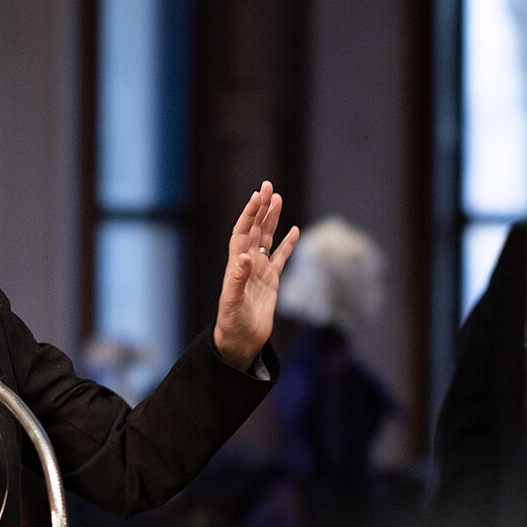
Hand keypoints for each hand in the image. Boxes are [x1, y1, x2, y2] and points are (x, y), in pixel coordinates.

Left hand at [213, 180, 299, 370]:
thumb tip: (244, 258)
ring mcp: (260, 271)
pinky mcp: (271, 281)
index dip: (249, 214)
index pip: (243, 232)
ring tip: (278, 199)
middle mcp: (247, 264)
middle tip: (268, 186)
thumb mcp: (233, 302)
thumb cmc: (232, 323)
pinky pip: (281, 258)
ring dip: (272, 219)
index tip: (257, 196)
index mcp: (236, 265)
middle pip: (255, 229)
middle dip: (261, 208)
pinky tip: (294, 230)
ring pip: (268, 239)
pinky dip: (287, 244)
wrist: (240, 341)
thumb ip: (238, 280)